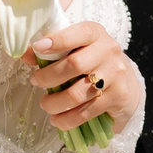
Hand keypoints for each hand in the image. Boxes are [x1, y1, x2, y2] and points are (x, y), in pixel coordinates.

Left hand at [26, 22, 141, 138]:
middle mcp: (109, 51)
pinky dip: (67, 119)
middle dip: (48, 77)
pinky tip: (57, 119)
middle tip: (36, 82)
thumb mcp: (77, 50)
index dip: (58, 40)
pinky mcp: (117, 98)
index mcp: (96, 34)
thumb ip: (52, 50)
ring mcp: (116, 75)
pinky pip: (86, 112)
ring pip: (78, 93)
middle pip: (74, 65)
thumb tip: (25, 53)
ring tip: (46, 105)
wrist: (127, 84)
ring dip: (55, 103)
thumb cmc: (94, 63)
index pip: (79, 33)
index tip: (38, 48)